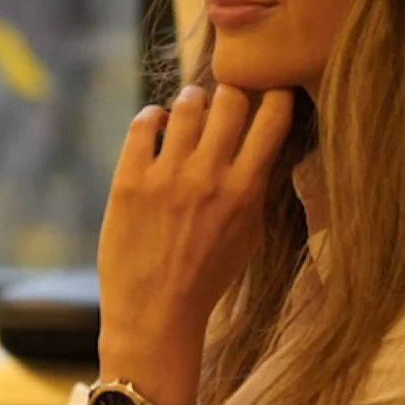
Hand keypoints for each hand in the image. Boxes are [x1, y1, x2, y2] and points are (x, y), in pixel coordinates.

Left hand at [96, 85, 294, 348]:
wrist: (155, 313)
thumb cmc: (206, 277)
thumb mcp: (249, 235)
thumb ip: (256, 187)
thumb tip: (262, 142)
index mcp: (245, 190)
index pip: (273, 119)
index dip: (275, 95)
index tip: (269, 91)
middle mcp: (208, 177)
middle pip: (231, 99)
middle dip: (232, 92)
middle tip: (225, 99)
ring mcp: (166, 178)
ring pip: (187, 104)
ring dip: (192, 99)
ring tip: (190, 106)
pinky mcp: (128, 181)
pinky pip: (142, 125)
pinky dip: (152, 116)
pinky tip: (157, 123)